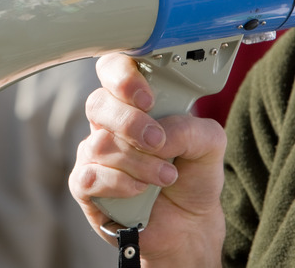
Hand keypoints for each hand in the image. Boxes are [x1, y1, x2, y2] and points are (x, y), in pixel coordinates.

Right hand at [69, 53, 226, 266]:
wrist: (189, 224)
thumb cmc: (192, 176)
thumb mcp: (209, 144)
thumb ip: (190, 128)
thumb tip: (158, 132)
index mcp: (134, 101)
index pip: (112, 69)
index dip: (122, 76)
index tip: (147, 98)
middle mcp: (109, 123)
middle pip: (98, 103)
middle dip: (131, 123)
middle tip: (157, 141)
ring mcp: (93, 153)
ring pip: (100, 144)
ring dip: (139, 163)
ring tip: (165, 176)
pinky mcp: (84, 185)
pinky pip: (90, 176)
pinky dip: (121, 184)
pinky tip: (140, 191)